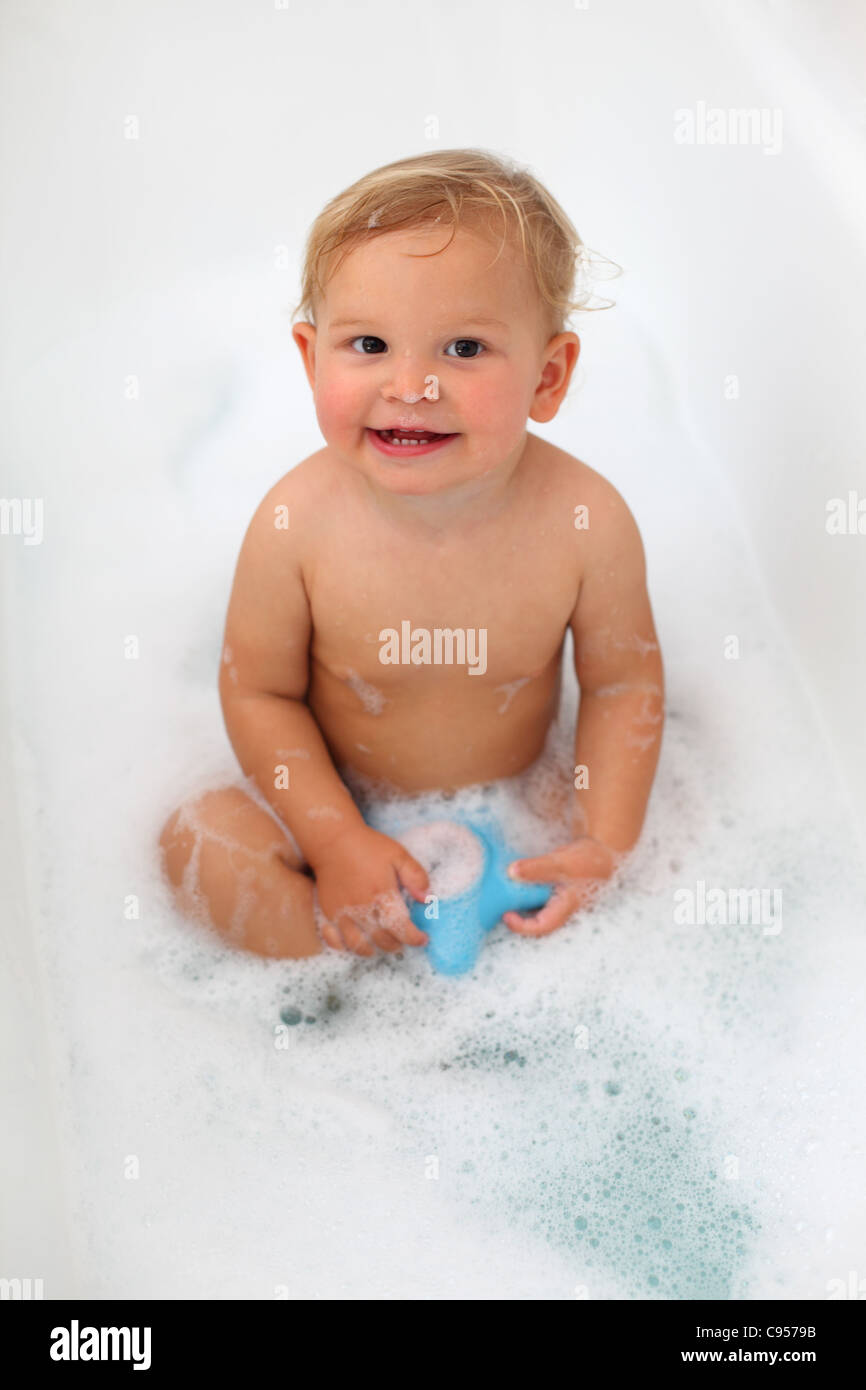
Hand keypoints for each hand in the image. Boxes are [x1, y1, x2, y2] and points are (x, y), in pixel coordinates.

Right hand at [311, 824, 430, 955]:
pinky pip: (334, 940)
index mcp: (381, 894)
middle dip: (397, 945)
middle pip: (382, 940)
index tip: (422, 939)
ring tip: (383, 944)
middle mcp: (361, 908)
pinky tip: (356, 943)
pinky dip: (346, 947)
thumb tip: (427, 899)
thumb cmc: (368, 847)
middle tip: (404, 940)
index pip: (400, 928)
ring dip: (374, 950)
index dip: (414, 938)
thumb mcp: (398, 855)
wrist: (333, 841)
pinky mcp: (328, 913)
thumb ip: (415, 876)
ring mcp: (342, 913)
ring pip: (358, 945)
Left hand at [503, 836, 619, 936]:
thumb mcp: (560, 862)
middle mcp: (563, 909)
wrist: (605, 852)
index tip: (506, 914)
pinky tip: (519, 883)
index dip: (521, 926)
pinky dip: (528, 894)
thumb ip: (537, 868)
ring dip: (522, 905)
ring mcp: (561, 902)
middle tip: (501, 904)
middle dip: (518, 916)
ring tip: (506, 894)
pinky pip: (540, 899)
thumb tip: (512, 872)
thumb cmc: (589, 859)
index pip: (541, 927)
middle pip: (537, 922)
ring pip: (537, 911)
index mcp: (566, 907)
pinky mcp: (558, 893)